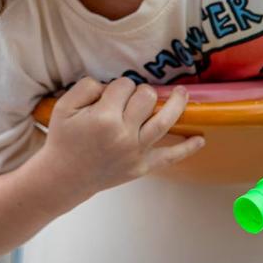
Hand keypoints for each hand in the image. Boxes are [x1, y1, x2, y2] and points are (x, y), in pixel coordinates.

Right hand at [43, 77, 204, 194]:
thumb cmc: (63, 139)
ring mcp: (136, 152)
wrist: (63, 177)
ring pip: (165, 121)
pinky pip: (169, 157)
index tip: (108, 95)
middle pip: (146, 97)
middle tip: (129, 99)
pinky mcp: (142, 167)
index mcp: (105, 117)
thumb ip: (87, 86)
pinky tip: (200, 140)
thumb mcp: (64, 106)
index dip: (117, 86)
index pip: (124, 85)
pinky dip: (187, 149)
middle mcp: (124, 134)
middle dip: (140, 92)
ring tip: (183, 93)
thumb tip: (110, 86)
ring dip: (177, 104)